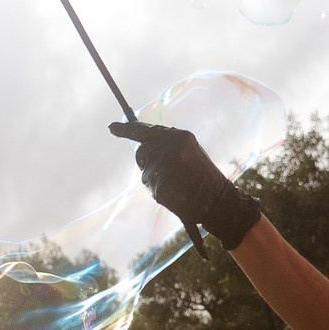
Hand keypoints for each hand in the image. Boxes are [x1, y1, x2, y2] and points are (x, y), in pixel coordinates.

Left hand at [107, 121, 261, 247]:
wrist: (217, 201)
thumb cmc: (204, 179)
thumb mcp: (188, 153)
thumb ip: (168, 147)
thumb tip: (144, 146)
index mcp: (179, 136)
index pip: (147, 130)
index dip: (126, 129)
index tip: (111, 127)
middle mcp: (169, 147)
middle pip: (141, 151)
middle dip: (146, 161)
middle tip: (162, 171)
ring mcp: (162, 165)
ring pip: (144, 170)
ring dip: (154, 177)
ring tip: (176, 184)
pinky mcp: (158, 183)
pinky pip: (149, 184)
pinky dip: (157, 190)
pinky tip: (174, 192)